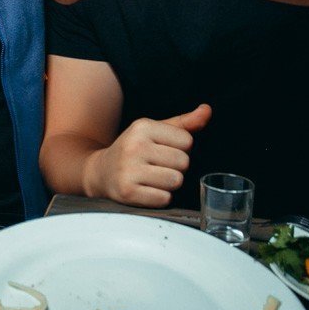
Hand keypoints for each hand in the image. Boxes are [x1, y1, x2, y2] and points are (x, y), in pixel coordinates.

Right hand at [84, 104, 211, 206]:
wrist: (100, 172)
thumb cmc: (134, 150)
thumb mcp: (155, 131)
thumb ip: (184, 123)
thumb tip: (207, 110)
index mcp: (142, 127)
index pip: (187, 141)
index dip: (180, 149)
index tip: (162, 151)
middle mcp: (134, 146)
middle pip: (183, 162)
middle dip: (176, 167)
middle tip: (157, 166)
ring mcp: (129, 169)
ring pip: (176, 181)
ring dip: (168, 184)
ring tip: (152, 178)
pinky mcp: (127, 192)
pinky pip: (164, 199)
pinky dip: (159, 198)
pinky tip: (146, 189)